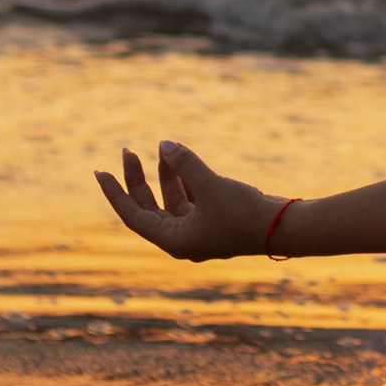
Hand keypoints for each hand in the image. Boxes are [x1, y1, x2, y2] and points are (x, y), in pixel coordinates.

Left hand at [93, 142, 288, 263]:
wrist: (285, 229)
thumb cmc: (245, 213)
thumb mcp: (212, 186)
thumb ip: (186, 164)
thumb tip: (163, 144)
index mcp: (174, 240)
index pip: (133, 215)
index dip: (115, 193)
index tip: (100, 172)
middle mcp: (182, 239)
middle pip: (149, 208)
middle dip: (138, 179)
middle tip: (128, 151)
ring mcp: (199, 231)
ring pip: (171, 201)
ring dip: (164, 175)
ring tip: (162, 148)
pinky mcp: (214, 221)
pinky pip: (189, 199)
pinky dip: (184, 179)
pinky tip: (183, 160)